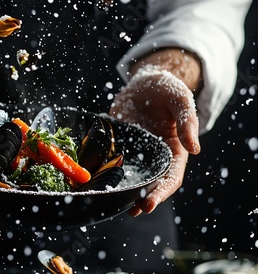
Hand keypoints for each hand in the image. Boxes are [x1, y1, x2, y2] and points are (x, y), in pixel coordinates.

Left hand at [110, 65, 200, 215]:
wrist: (145, 83)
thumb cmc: (167, 91)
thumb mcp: (180, 100)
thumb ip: (188, 123)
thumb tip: (195, 149)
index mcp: (174, 152)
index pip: (170, 179)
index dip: (161, 193)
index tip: (150, 203)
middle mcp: (153, 158)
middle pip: (150, 185)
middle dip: (142, 200)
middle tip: (133, 210)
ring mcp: (134, 154)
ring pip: (130, 179)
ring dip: (124, 193)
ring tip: (114, 204)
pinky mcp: (117, 147)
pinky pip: (111, 163)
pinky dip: (106, 174)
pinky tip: (97, 183)